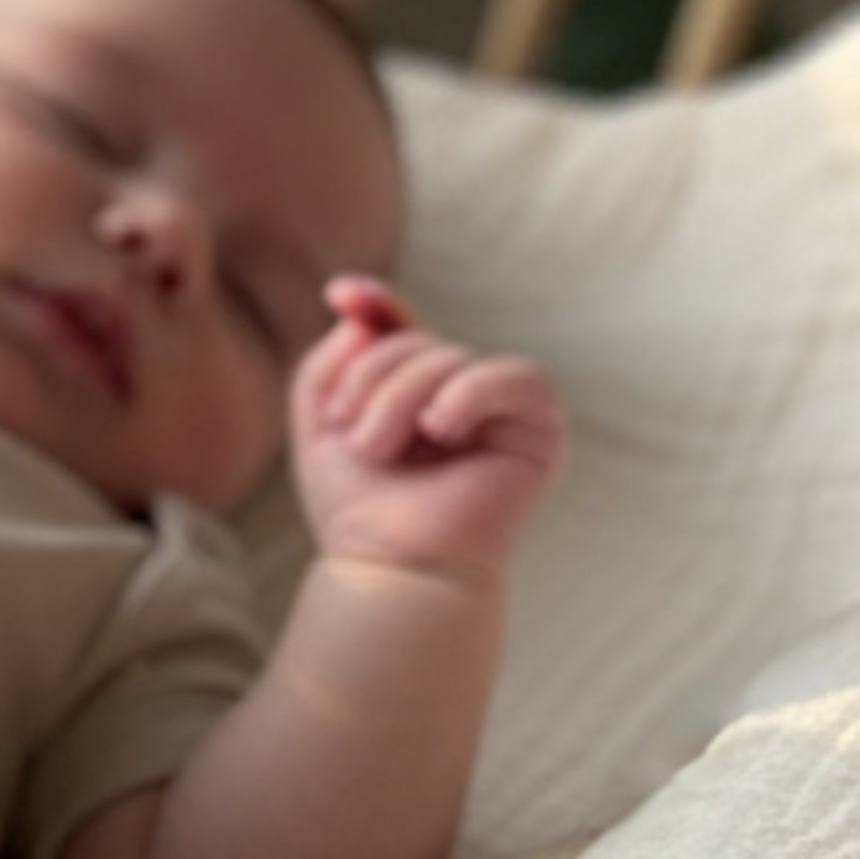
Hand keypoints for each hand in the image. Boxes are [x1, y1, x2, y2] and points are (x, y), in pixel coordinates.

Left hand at [290, 277, 564, 586]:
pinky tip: (441, 429)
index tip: (341, 293)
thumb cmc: (358, 506)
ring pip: (452, 356)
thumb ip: (327, 363)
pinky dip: (471, 393)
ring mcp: (502, 409)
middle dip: (371, 381)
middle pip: (417, 341)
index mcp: (415, 392)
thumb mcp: (319, 425)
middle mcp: (461, 394)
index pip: (400, 327)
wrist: (391, 565)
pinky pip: (517, 376)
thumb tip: (364, 315)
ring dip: (400, 399)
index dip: (377, 303)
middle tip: (356, 441)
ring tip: (380, 450)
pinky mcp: (540, 429)